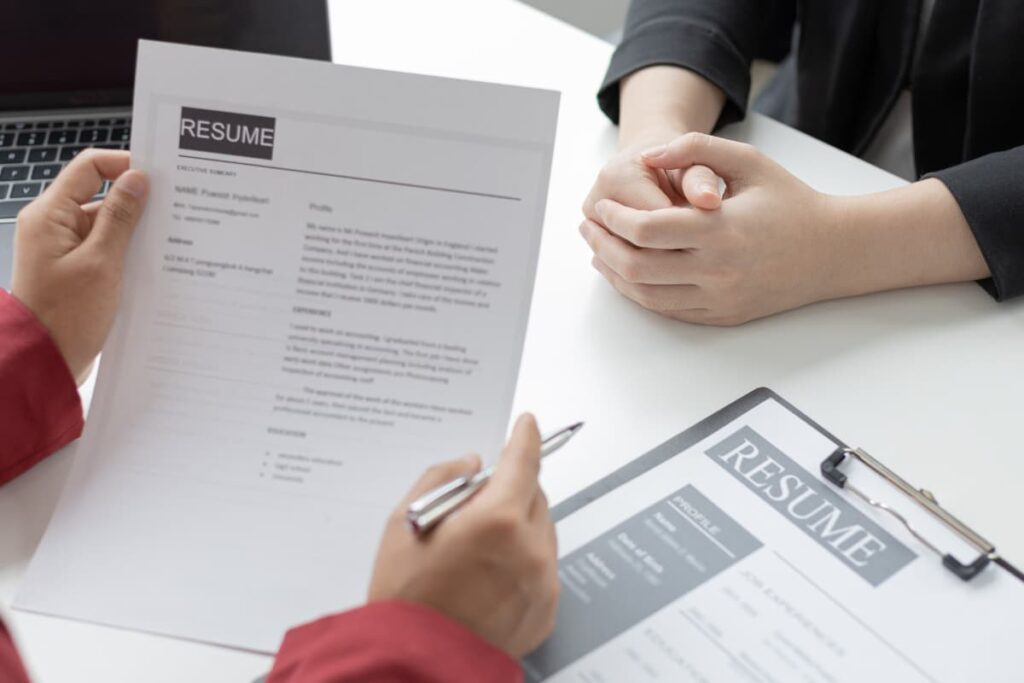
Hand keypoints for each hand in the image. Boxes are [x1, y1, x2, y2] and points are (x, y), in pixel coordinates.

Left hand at [11, 150, 147, 382]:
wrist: (44, 363)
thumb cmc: (65, 317)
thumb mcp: (101, 263)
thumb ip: (120, 218)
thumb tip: (137, 179)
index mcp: (50, 215)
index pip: (89, 167)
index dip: (124, 165)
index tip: (160, 176)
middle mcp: (53, 226)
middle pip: (100, 194)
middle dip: (136, 202)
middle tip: (173, 211)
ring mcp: (64, 248)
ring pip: (107, 224)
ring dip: (135, 232)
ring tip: (167, 243)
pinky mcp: (76, 269)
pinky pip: (106, 248)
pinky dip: (128, 252)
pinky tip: (151, 264)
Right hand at [368, 414, 558, 657]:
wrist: (413, 663)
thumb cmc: (405, 598)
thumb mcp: (405, 524)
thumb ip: (441, 480)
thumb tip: (470, 465)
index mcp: (497, 521)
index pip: (524, 461)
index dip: (525, 438)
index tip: (526, 425)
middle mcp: (529, 549)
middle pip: (534, 495)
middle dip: (511, 490)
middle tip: (477, 504)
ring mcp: (542, 582)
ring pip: (540, 531)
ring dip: (518, 525)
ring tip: (478, 548)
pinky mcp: (544, 610)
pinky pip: (542, 567)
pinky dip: (523, 561)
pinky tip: (489, 575)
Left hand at [580, 133, 842, 325]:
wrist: (833, 252)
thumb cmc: (790, 202)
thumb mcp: (748, 161)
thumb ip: (696, 148)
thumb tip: (648, 154)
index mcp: (720, 230)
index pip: (647, 230)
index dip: (615, 219)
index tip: (601, 207)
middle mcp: (717, 270)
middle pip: (637, 267)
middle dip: (603, 246)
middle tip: (589, 229)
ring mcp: (719, 298)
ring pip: (646, 295)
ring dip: (614, 273)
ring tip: (598, 251)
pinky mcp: (721, 316)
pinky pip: (667, 310)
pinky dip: (639, 293)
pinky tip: (626, 273)